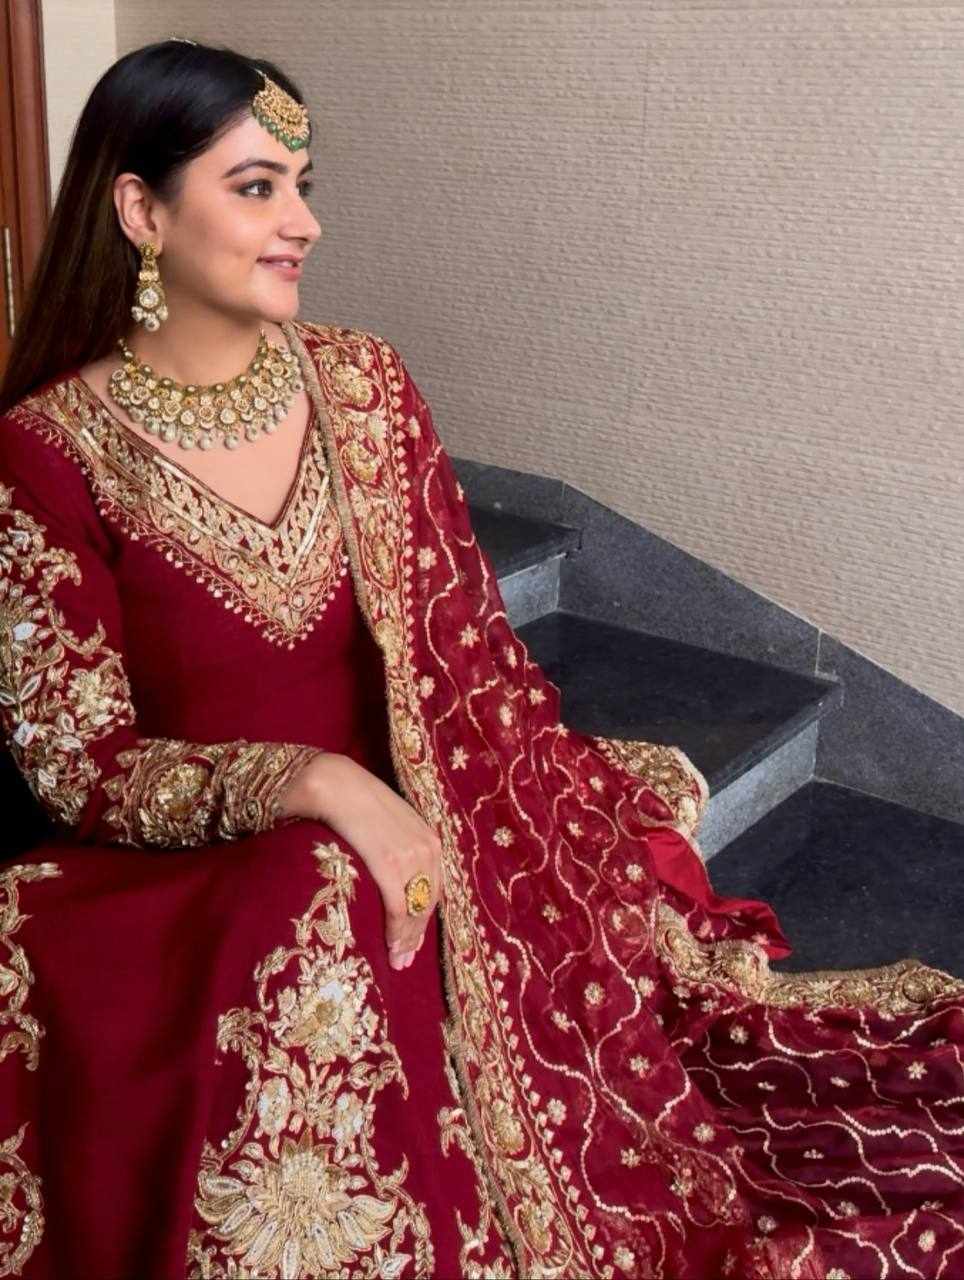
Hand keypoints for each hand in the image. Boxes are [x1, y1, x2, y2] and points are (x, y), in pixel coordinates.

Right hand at [278, 752, 441, 969]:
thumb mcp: (388, 821)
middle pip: (428, 902)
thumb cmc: (353, 801)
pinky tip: (389, 946)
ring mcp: (410, 855)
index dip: (424, 918)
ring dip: (407, 939)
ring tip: (397, 960)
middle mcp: (427, 847)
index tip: (415, 940)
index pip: (434, 887)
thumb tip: (391, 874)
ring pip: (416, 909)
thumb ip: (397, 844)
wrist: (333, 782)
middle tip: (405, 960)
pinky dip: (396, 930)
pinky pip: (399, 906)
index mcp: (429, 837)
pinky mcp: (390, 863)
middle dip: (417, 934)